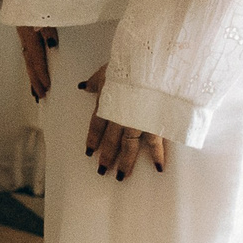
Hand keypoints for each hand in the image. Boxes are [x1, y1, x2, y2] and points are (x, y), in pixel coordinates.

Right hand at [16, 25, 57, 99]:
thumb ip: (46, 23)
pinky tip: (34, 71)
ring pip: (27, 58)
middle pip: (29, 61)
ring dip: (32, 75)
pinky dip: (31, 64)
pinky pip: (28, 51)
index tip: (47, 86)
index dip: (41, 71)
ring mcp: (23, 33)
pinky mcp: (25, 30)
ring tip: (35, 92)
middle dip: (35, 79)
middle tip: (41, 97)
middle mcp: (24, 33)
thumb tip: (50, 41)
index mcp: (28, 29)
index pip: (35, 55)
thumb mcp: (43, 5)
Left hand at [80, 66, 167, 180]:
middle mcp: (120, 118)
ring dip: (125, 163)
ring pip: (129, 147)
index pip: (96, 126)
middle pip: (111, 141)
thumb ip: (95, 82)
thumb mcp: (106, 71)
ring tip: (121, 177)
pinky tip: (158, 168)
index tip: (89, 153)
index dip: (93, 140)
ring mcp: (138, 123)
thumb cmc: (128, 66)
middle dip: (106, 157)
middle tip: (102, 171)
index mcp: (107, 104)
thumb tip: (83, 86)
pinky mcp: (156, 124)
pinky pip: (156, 144)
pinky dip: (158, 156)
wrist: (152, 68)